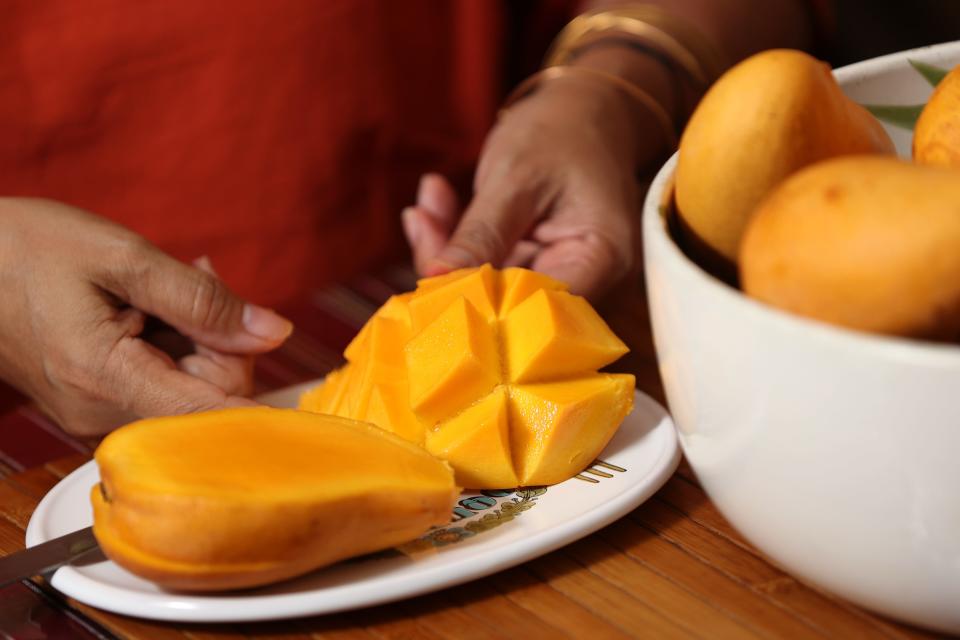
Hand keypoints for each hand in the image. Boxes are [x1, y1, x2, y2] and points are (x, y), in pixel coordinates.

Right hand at [0, 199, 292, 435]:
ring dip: (196, 335)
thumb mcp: (122, 258)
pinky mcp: (98, 405)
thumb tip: (273, 333)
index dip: (251, 386)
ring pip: (189, 390)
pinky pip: (162, 384)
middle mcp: (103, 412)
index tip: (264, 357)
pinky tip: (151, 306)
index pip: (210, 413)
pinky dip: (172, 344)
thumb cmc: (29, 250)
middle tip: (195, 277)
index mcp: (107, 377)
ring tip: (160, 286)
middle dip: (220, 338)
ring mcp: (98, 414)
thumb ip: (202, 300)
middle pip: (209, 399)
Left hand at [404, 74, 663, 298]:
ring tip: (427, 203)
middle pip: (510, 302)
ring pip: (488, 286)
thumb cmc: (559, 131)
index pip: (539, 307)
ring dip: (448, 249)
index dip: (484, 306)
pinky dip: (455, 240)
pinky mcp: (529, 264)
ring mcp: (554, 274)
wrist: (581, 107)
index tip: (433, 280)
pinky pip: (485, 267)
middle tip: (419, 221)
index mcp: (600, 258)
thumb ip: (480, 233)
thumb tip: (435, 281)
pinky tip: (435, 199)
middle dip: (454, 269)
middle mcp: (584, 278)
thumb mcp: (516, 177)